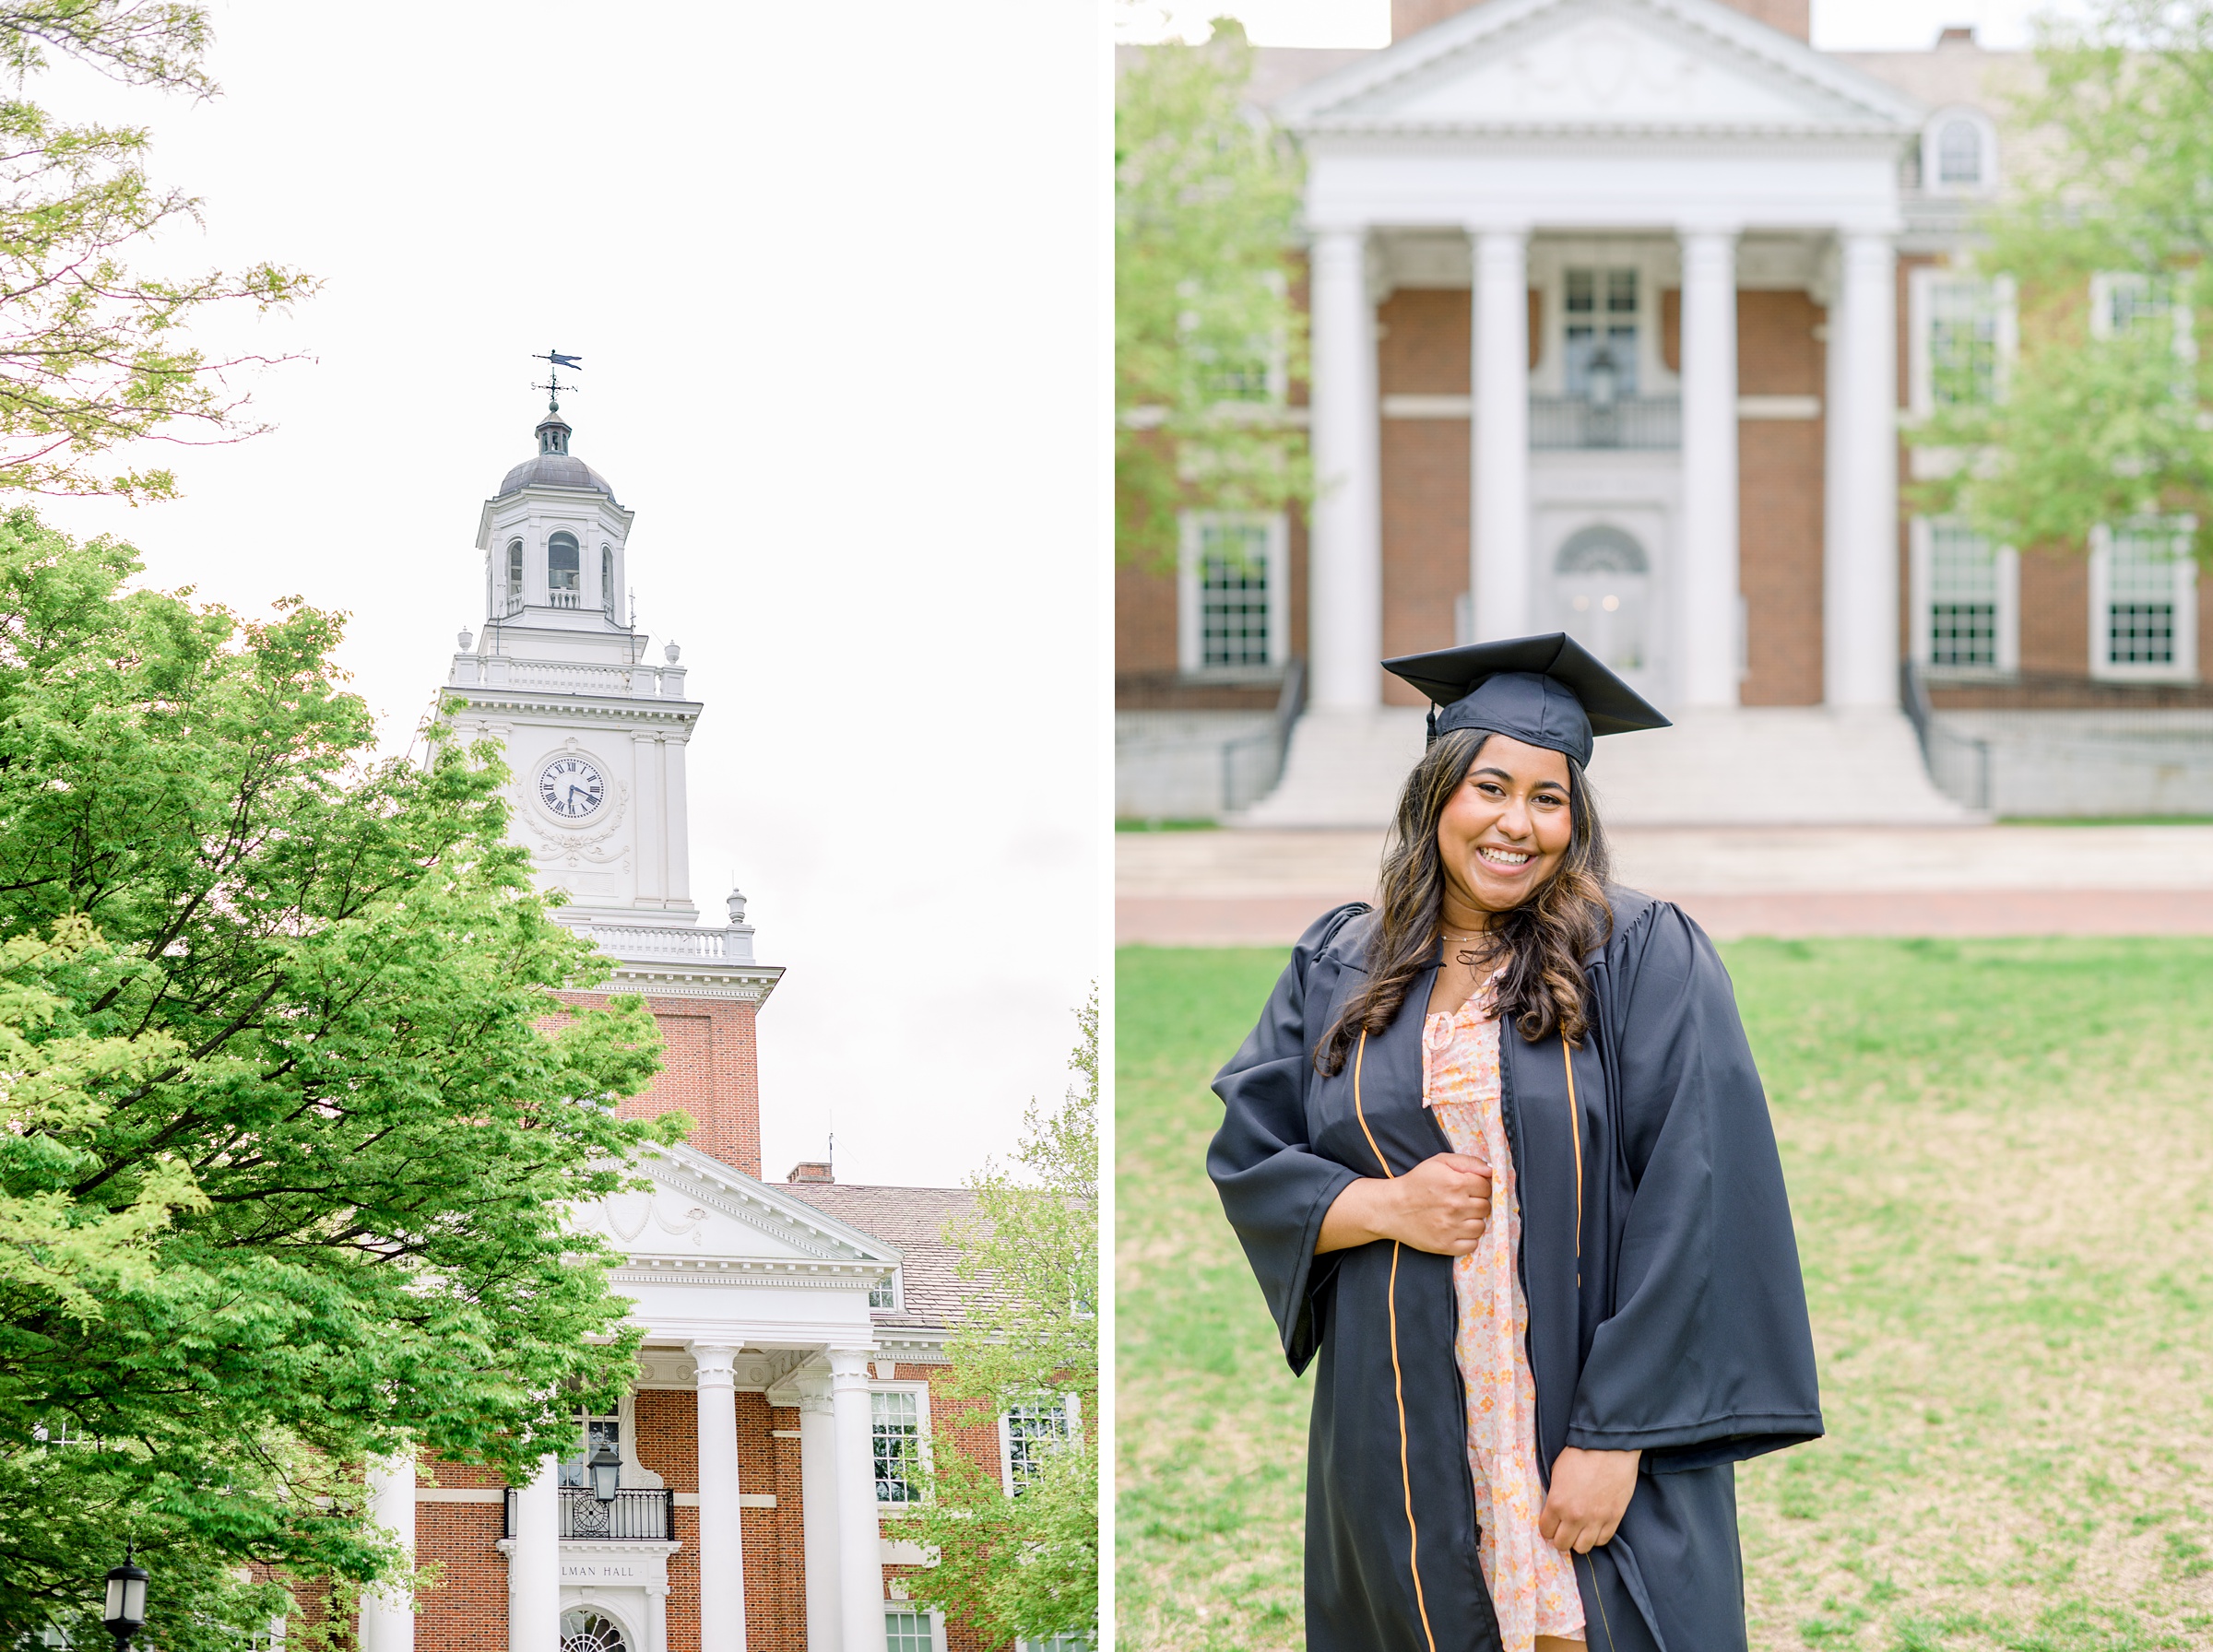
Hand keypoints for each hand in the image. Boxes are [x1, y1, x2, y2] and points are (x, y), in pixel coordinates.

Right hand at [1316, 1152, 1491, 1255]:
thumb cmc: (1416, 1183)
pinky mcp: (1446, 1245)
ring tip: (1459, 1216)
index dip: (1479, 1186)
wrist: (1391, 1208)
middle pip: (1486, 1207)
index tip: (1469, 1188)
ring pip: (1481, 1226)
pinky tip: (1457, 1229)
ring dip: (1473, 1221)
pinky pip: (1472, 1245)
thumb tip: (1491, 1170)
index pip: (1486, 1186)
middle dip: (1477, 1202)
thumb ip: (1468, 1162)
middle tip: (1462, 1201)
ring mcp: (1451, 1228)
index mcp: (1456, 1183)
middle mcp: (1456, 1206)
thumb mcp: (1439, 1162)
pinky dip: (1468, 1238)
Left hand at [1538, 1447, 1639, 1552]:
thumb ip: (1555, 1495)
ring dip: (1579, 1540)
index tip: (1551, 1524)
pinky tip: (1594, 1527)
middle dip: (1561, 1537)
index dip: (1547, 1528)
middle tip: (1564, 1528)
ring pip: (1582, 1548)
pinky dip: (1597, 1537)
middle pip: (1562, 1544)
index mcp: (1557, 1503)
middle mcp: (1575, 1516)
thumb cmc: (1580, 1454)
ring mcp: (1596, 1520)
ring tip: (1580, 1530)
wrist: (1609, 1447)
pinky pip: (1602, 1541)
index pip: (1546, 1531)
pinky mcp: (1614, 1519)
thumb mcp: (1557, 1473)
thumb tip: (1553, 1509)